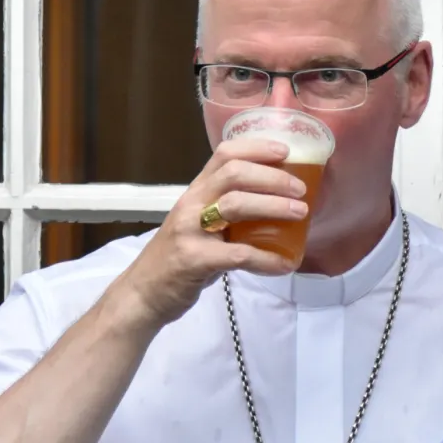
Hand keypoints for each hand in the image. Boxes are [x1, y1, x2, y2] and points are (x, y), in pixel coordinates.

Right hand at [118, 136, 306, 323]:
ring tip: (300, 213)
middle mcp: (191, 205)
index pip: (224, 154)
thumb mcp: (198, 226)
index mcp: (195, 192)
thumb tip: (274, 206)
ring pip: (236, 205)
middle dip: (273, 177)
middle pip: (234, 174)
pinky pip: (239, 255)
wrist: (143, 294)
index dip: (257, 148)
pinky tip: (284, 263)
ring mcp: (190, 231)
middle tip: (299, 188)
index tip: (285, 152)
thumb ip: (226, 213)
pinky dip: (266, 259)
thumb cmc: (176, 259)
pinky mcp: (194, 260)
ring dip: (274, 206)